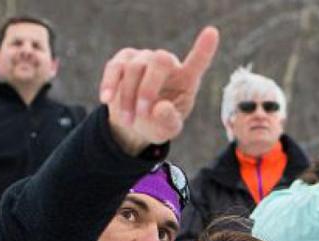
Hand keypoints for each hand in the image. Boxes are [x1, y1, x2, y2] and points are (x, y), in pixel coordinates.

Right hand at [99, 27, 219, 154]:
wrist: (133, 122)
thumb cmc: (157, 123)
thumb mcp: (167, 129)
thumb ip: (168, 121)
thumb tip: (161, 108)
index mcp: (186, 78)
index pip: (198, 61)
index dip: (204, 48)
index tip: (212, 33)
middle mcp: (166, 63)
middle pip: (159, 61)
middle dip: (148, 89)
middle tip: (143, 115)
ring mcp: (144, 58)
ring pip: (133, 67)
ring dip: (128, 96)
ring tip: (129, 120)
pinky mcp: (123, 60)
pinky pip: (114, 67)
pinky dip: (109, 83)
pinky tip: (106, 99)